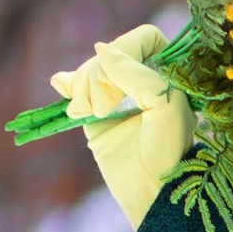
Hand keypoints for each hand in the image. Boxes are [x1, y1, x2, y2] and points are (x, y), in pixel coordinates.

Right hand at [51, 24, 190, 229]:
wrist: (152, 193)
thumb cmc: (168, 148)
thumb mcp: (163, 103)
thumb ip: (135, 71)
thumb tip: (100, 48)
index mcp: (168, 73)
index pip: (143, 38)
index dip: (126, 50)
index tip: (120, 80)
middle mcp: (142, 80)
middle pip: (111, 52)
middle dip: (98, 75)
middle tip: (101, 108)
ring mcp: (117, 96)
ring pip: (91, 68)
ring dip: (84, 87)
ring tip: (86, 113)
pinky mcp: (95, 114)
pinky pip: (76, 86)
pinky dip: (69, 85)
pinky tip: (64, 91)